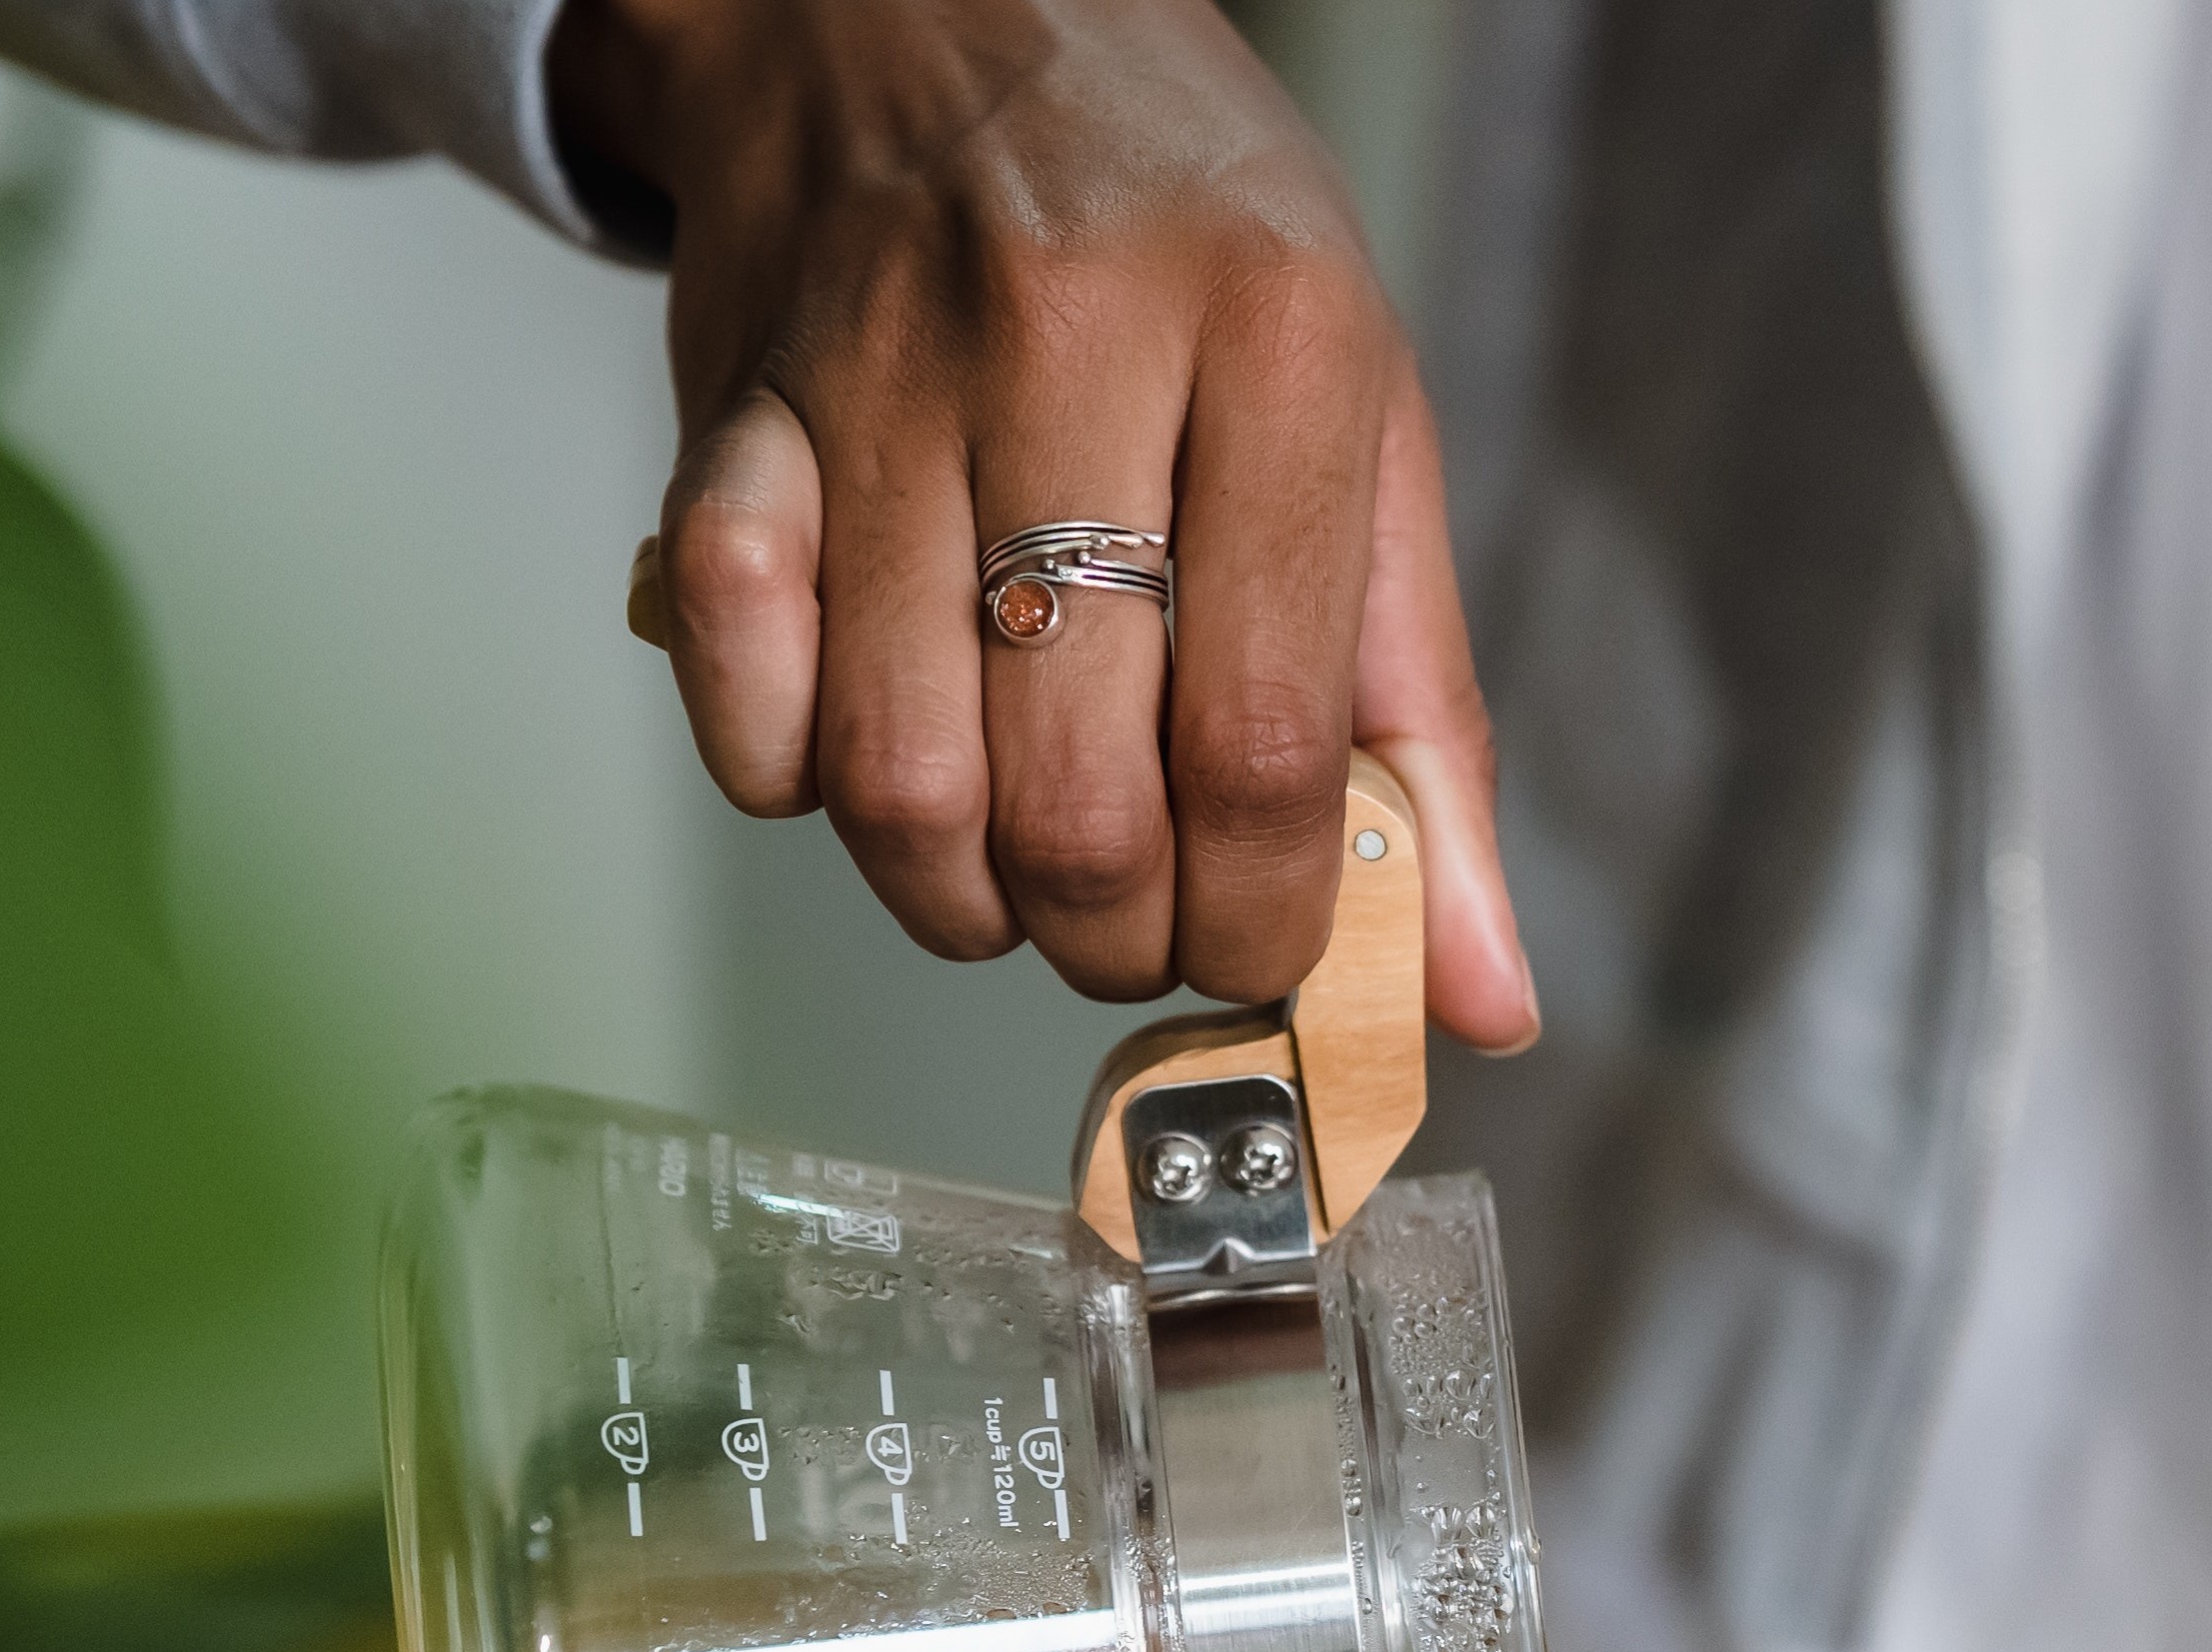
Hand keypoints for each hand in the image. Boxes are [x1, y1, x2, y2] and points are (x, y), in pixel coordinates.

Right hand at [559, 0, 1535, 1036]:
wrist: (923, 4)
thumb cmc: (1182, 231)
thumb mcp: (1364, 418)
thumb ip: (1425, 719)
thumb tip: (1482, 993)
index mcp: (1277, 339)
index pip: (1264, 739)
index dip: (1264, 917)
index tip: (1267, 952)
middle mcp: (1070, 342)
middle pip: (1074, 793)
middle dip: (1119, 935)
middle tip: (1145, 920)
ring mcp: (877, 378)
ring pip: (896, 777)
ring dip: (966, 898)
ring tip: (1025, 874)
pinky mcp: (729, 413)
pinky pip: (740, 688)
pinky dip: (801, 785)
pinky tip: (880, 751)